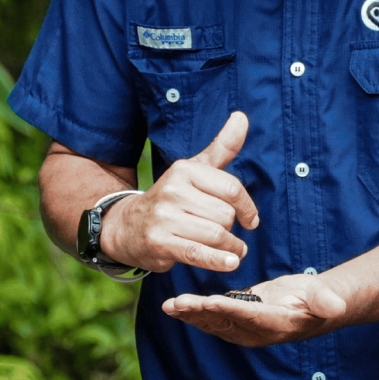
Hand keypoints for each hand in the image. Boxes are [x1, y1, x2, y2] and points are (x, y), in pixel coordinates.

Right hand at [99, 112, 257, 272]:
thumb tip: (242, 116)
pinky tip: (230, 263)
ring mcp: (164, 217)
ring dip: (230, 249)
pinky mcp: (160, 242)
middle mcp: (173, 190)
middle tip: (223, 234)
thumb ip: (222, 147)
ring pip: (216, 235)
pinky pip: (199, 253)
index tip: (251, 220)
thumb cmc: (172, 198)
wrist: (128, 226)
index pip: (231, 188)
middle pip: (225, 215)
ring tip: (230, 252)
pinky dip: (218, 260)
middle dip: (231, 229)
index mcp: (184, 169)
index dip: (247, 207)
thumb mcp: (194, 170)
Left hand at [162, 272, 346, 346]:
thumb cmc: (319, 299)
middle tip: (178, 304)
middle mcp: (258, 332)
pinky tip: (177, 306)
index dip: (229, 309)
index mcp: (278, 324)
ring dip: (191, 314)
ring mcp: (246, 330)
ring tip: (170, 306)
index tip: (210, 301)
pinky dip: (194, 312)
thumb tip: (335, 306)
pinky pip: (213, 319)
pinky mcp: (237, 322)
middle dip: (200, 313)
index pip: (250, 316)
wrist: (313, 309)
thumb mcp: (325, 298)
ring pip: (215, 322)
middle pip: (225, 322)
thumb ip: (326, 301)